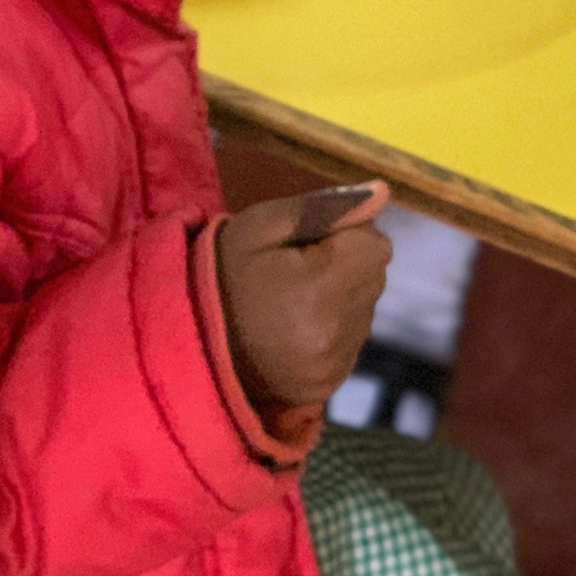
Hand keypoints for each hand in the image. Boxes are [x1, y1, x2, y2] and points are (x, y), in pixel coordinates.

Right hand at [217, 183, 390, 427]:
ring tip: (291, 302)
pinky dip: (331, 330)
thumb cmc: (224, 275)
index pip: (375, 245)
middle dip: (345, 266)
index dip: (346, 236)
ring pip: (364, 310)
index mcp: (320, 287)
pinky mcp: (329, 384)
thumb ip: (325, 207)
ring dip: (340, 299)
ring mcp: (333, 364)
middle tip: (294, 272)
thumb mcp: (261, 226)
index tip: (308, 245)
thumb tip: (383, 192)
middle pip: (373, 277)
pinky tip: (294, 328)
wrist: (192, 343)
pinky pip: (351, 342)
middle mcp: (335, 331)